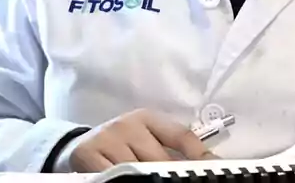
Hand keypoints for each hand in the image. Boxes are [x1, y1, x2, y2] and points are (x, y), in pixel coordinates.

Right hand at [69, 108, 214, 172]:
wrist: (79, 146)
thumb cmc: (120, 145)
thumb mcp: (145, 139)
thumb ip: (170, 148)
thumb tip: (207, 163)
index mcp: (146, 118)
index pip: (180, 135)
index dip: (200, 155)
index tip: (215, 169)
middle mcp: (126, 124)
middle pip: (160, 158)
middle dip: (171, 175)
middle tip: (182, 182)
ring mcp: (106, 139)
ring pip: (137, 170)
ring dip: (147, 180)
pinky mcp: (87, 154)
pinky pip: (113, 176)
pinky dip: (124, 181)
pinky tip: (129, 182)